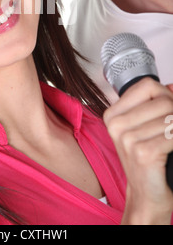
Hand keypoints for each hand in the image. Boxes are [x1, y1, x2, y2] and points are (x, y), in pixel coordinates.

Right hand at [103, 78, 172, 224]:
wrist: (147, 195)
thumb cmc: (148, 161)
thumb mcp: (145, 128)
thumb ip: (155, 104)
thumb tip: (172, 86)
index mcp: (113, 114)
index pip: (147, 85)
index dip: (165, 95)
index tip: (166, 111)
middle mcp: (116, 124)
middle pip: (163, 101)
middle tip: (170, 132)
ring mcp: (127, 138)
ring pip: (170, 118)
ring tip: (169, 142)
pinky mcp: (142, 153)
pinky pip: (172, 136)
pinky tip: (169, 153)